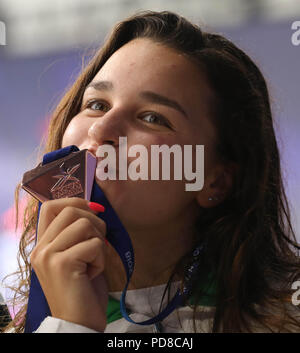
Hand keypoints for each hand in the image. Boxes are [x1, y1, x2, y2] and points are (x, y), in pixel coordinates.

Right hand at [30, 197, 107, 331]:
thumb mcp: (77, 256)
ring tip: (93, 262)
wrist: (78, 323)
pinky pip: (94, 244)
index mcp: (42, 245)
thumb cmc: (82, 289)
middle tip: (98, 244)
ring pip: (84, 224)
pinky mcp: (63, 264)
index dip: (74, 201)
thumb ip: (78, 234)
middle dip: (95, 222)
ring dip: (99, 242)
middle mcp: (41, 248)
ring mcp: (49, 256)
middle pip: (71, 210)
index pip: (50, 206)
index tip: (93, 210)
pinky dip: (101, 258)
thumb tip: (94, 207)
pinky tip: (93, 274)